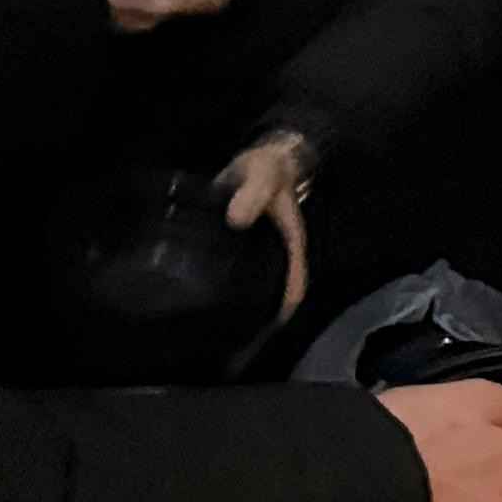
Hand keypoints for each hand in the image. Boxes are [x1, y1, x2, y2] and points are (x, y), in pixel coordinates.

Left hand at [217, 130, 313, 319]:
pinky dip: (227, 291)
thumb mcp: (262, 176)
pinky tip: (206, 300)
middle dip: (261, 319)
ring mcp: (260, 254)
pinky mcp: (241, 250)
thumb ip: (252, 193)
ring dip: (245, 308)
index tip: (268, 331)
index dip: (285, 308)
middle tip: (235, 342)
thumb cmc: (269, 168)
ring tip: (219, 330)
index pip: (294, 282)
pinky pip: (238, 277)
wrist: (261, 159)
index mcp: (290, 242)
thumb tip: (237, 219)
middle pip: (276, 294)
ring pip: (258, 288)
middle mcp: (277, 254)